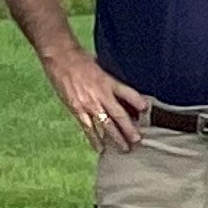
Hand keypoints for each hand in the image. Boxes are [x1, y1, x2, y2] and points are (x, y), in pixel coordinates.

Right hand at [41, 45, 158, 153]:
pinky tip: (100, 149)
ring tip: (125, 149)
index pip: (129, 93)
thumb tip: (119, 90)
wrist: (61, 58)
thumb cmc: (80, 59)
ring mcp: (89, 104)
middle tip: (138, 140)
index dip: (138, 102)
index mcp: (109, 81)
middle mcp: (101, 94)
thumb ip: (110, 79)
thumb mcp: (101, 66)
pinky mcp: (77, 110)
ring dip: (116, 138)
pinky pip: (88, 128)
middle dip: (129, 129)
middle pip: (119, 115)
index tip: (147, 109)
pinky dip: (95, 139)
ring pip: (106, 125)